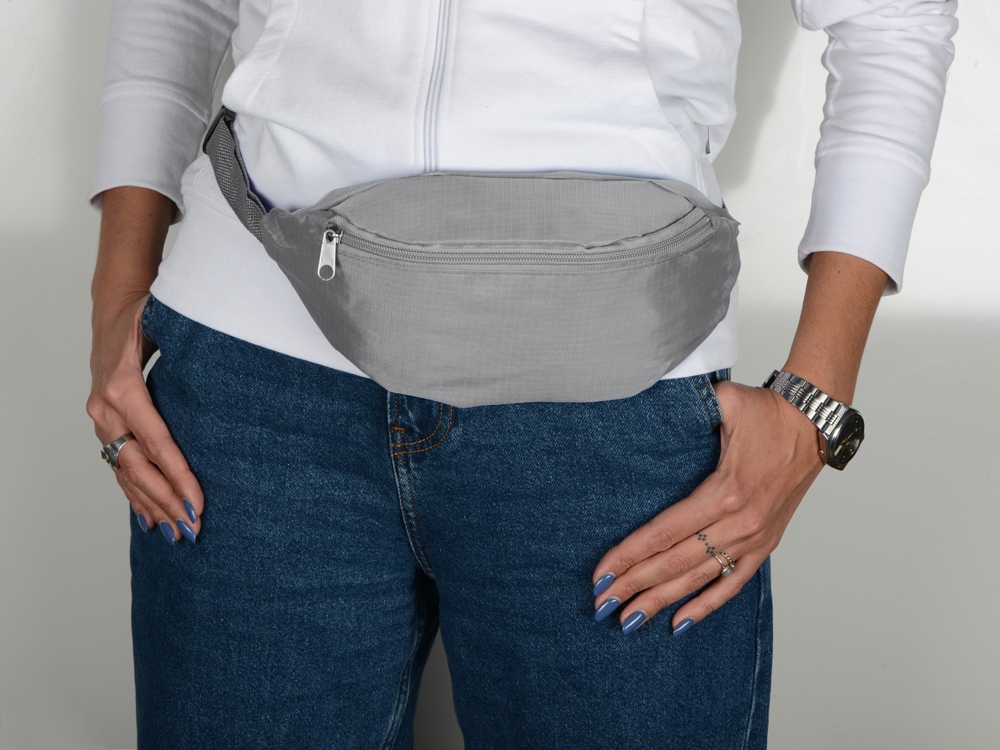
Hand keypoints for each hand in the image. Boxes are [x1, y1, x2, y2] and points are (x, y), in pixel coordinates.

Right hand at [86, 292, 203, 542]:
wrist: (113, 313)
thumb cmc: (147, 315)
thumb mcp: (165, 319)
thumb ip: (191, 340)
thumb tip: (232, 346)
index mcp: (123, 388)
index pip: (157, 441)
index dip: (178, 475)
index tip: (198, 502)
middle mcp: (106, 410)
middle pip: (139, 467)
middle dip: (167, 500)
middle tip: (194, 528)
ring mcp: (102, 422)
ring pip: (127, 473)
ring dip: (152, 506)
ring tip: (178, 535)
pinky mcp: (106, 429)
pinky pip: (119, 469)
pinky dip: (135, 496)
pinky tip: (152, 520)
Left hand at [591, 379, 824, 633]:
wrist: (817, 425)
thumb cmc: (767, 411)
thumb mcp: (726, 401)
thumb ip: (689, 404)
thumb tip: (647, 395)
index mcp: (724, 492)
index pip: (664, 532)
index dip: (629, 555)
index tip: (601, 573)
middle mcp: (740, 523)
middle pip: (675, 562)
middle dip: (634, 585)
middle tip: (601, 604)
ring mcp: (754, 538)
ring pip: (700, 578)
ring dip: (662, 600)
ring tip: (629, 620)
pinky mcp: (766, 544)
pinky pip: (733, 582)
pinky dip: (707, 604)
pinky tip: (680, 622)